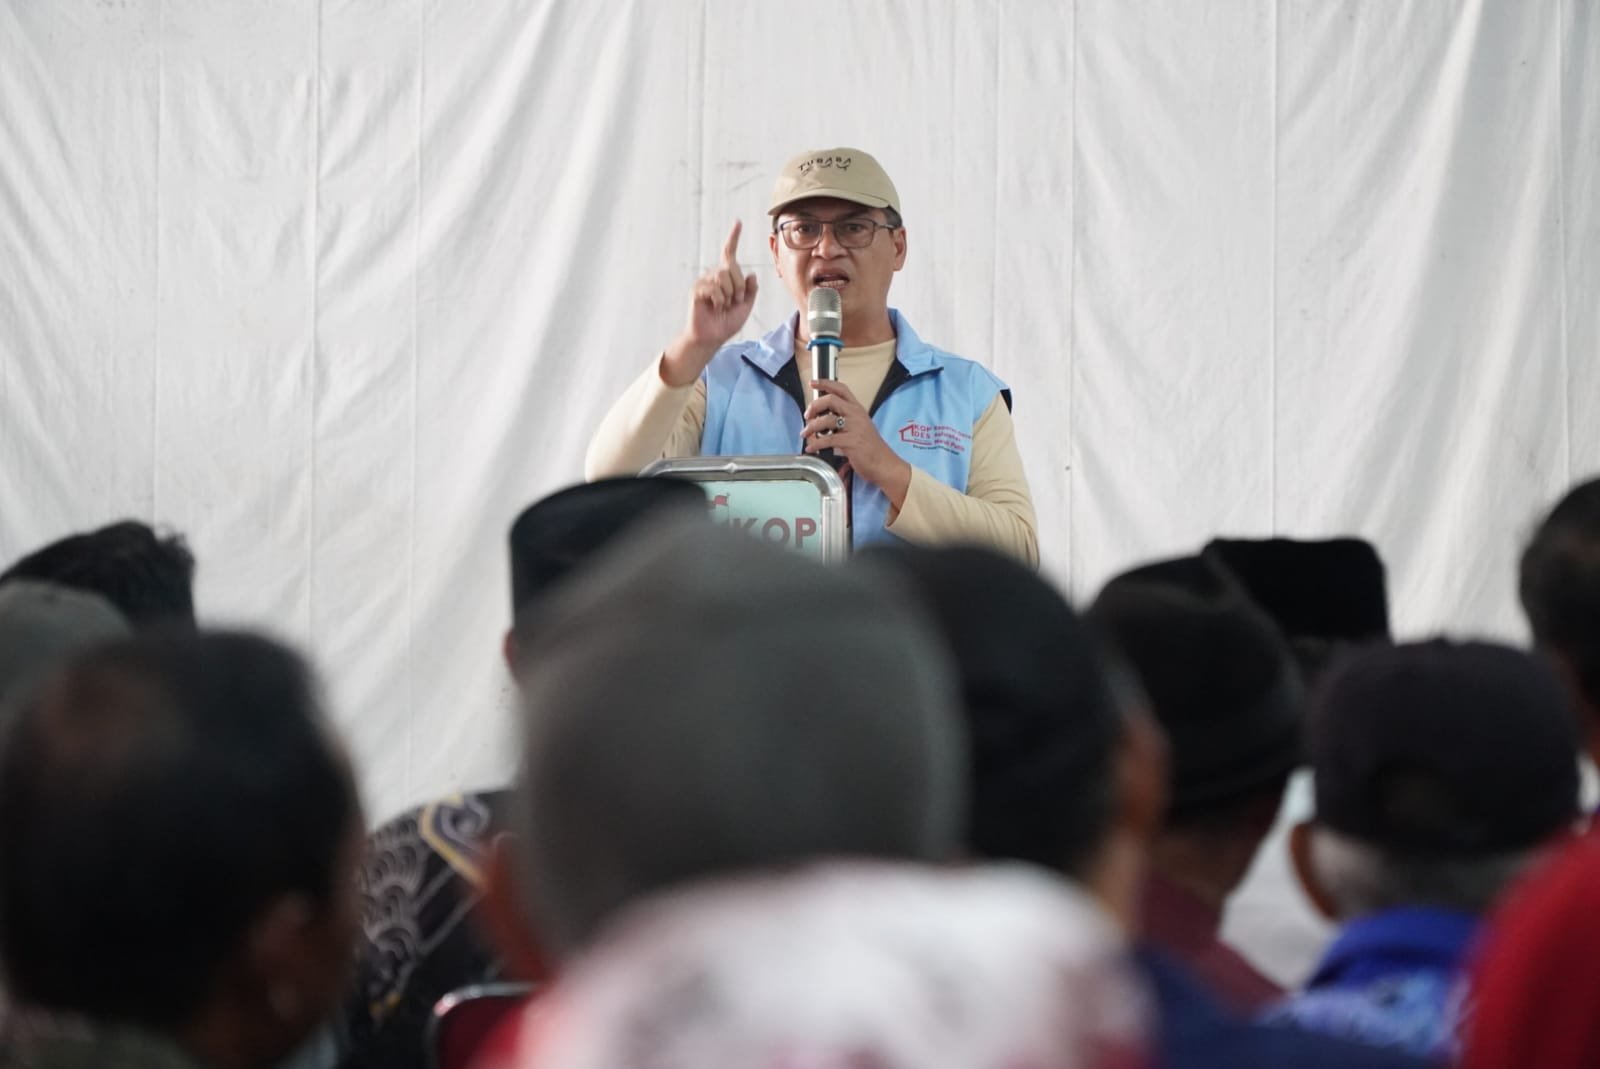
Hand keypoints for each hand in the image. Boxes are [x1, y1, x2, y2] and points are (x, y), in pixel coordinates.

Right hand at [661, 220, 758, 387]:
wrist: (712, 337)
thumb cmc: (726, 323)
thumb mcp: (746, 307)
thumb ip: (750, 291)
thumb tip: (751, 274)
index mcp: (727, 277)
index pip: (729, 253)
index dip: (733, 238)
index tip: (738, 222)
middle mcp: (715, 275)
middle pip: (731, 268)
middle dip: (738, 287)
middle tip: (734, 302)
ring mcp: (705, 281)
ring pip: (723, 276)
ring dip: (729, 294)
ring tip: (724, 306)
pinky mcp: (697, 290)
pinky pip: (714, 287)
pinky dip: (719, 300)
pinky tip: (715, 307)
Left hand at [802, 380, 912, 506]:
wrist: (884, 464)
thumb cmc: (871, 448)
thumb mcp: (859, 427)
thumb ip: (844, 421)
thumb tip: (821, 421)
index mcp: (858, 409)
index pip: (841, 389)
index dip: (825, 383)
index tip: (813, 382)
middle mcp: (856, 415)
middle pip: (831, 400)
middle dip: (814, 405)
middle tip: (807, 415)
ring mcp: (854, 428)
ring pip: (827, 419)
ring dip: (811, 426)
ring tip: (805, 434)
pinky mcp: (851, 442)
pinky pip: (827, 440)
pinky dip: (815, 444)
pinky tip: (811, 448)